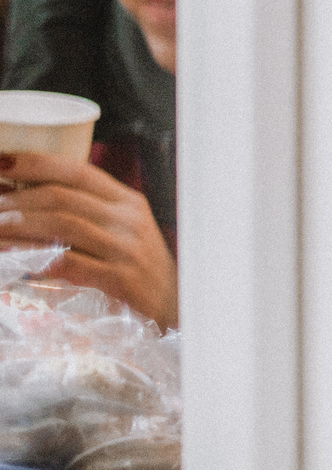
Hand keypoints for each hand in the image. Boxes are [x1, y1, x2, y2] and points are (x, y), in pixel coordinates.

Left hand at [0, 151, 176, 328]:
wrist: (177, 307)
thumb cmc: (139, 268)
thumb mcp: (122, 232)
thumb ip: (87, 213)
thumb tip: (26, 202)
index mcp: (127, 201)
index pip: (77, 171)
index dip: (35, 163)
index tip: (1, 162)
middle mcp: (129, 219)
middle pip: (62, 197)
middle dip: (16, 200)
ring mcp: (127, 248)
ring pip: (61, 225)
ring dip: (19, 226)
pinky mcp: (120, 278)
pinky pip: (67, 262)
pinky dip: (32, 258)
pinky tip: (10, 258)